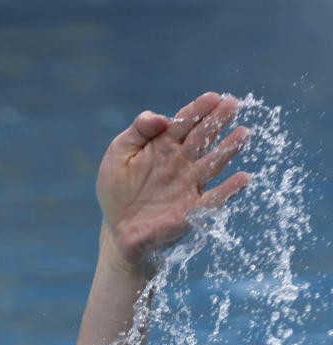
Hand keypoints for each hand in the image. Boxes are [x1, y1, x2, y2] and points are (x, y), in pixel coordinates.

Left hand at [96, 92, 249, 268]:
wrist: (118, 230)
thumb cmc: (117, 191)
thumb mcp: (118, 155)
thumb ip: (137, 131)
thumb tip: (161, 117)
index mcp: (164, 144)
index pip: (185, 122)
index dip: (198, 109)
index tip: (213, 98)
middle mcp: (181, 161)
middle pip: (203, 137)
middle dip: (217, 120)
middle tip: (233, 104)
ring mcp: (189, 184)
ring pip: (212, 163)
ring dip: (228, 149)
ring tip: (243, 134)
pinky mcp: (192, 209)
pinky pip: (214, 199)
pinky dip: (229, 190)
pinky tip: (244, 178)